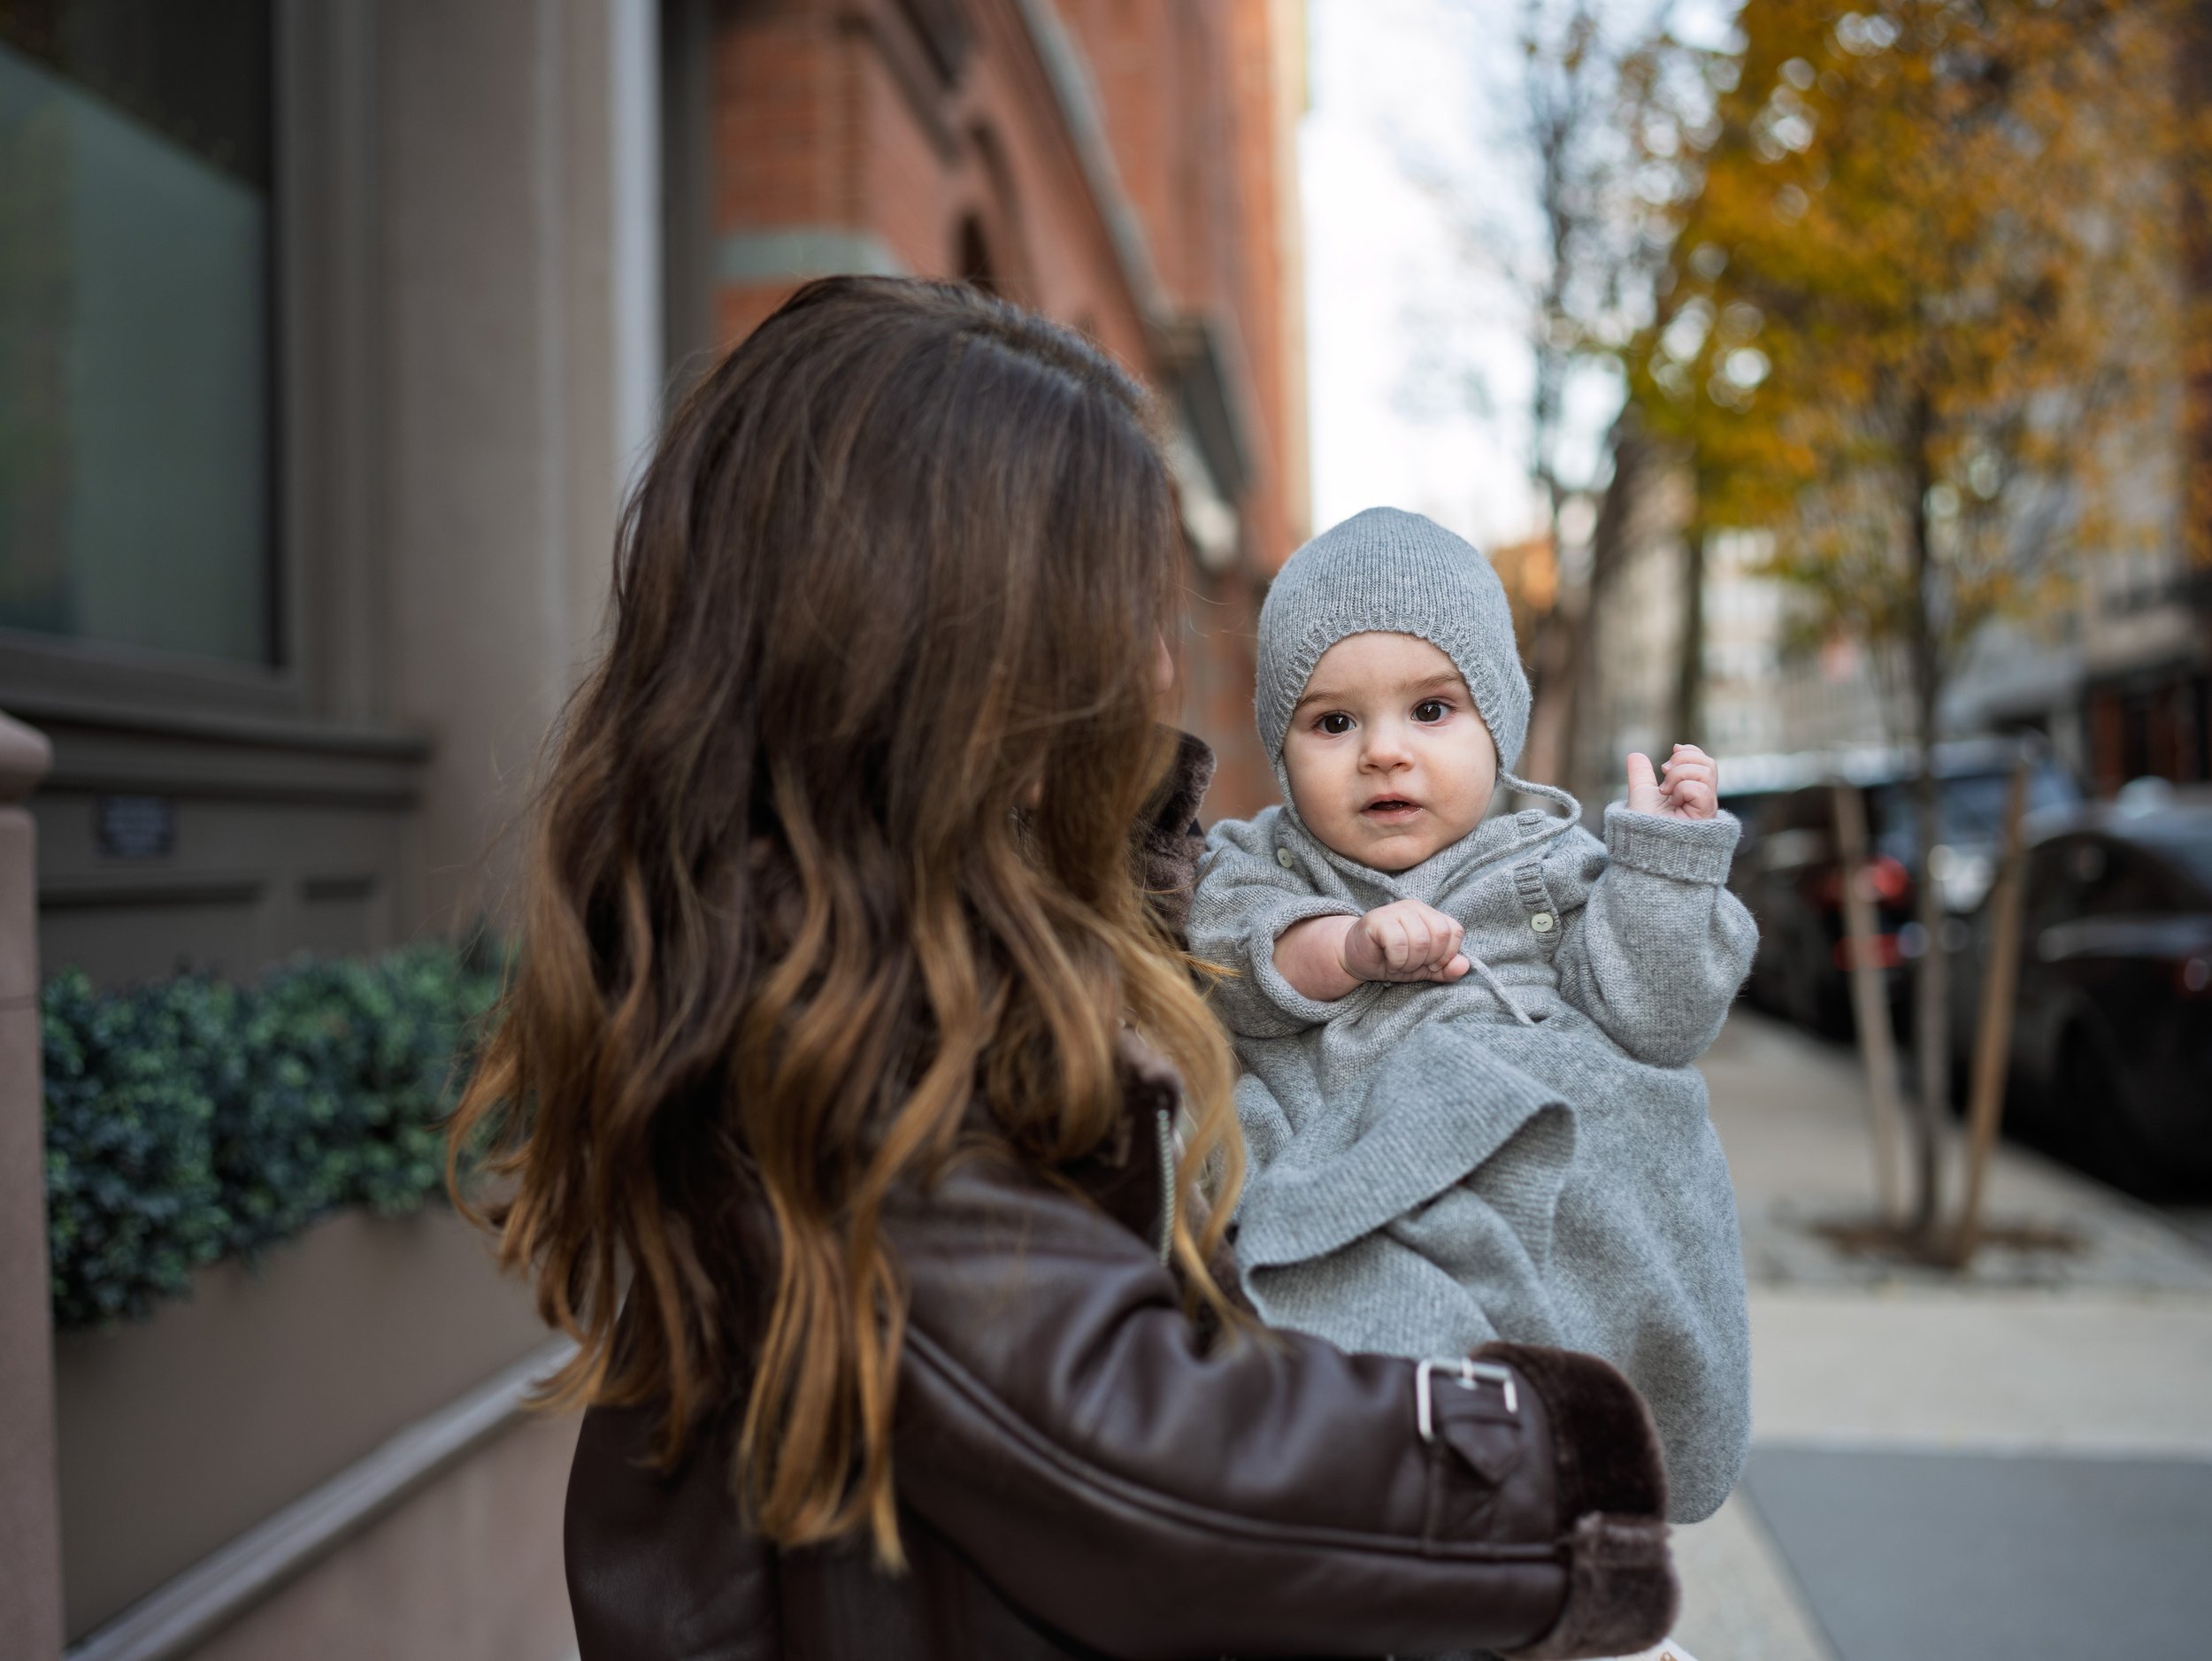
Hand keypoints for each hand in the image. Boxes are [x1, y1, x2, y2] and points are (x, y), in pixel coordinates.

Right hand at [1340, 899, 1470, 983]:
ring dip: (1411, 962)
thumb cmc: (1392, 959)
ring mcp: (1396, 910)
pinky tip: (1389, 961)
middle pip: (1440, 934)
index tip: (1431, 965)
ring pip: (1421, 940)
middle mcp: (1415, 907)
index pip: (1454, 931)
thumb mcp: (1423, 970)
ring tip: (1399, 964)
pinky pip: (1399, 943)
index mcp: (1430, 914)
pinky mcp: (1377, 919)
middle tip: (1413, 965)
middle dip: (1429, 959)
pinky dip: (1397, 960)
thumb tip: (1465, 966)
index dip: (1447, 954)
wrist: (1356, 958)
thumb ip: (1445, 970)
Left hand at [1625, 744, 1718, 820]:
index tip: (1673, 749)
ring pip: (1706, 771)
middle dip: (1683, 759)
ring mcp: (1706, 808)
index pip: (1704, 763)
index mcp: (1691, 793)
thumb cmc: (1643, 829)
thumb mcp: (1641, 795)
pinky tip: (1673, 802)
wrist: (1642, 850)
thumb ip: (1640, 775)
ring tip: (1666, 792)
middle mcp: (1703, 800)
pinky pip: (1701, 788)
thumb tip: (1635, 755)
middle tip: (1664, 774)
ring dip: (1679, 774)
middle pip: (1709, 764)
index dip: (1690, 751)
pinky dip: (1682, 788)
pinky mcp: (1706, 816)